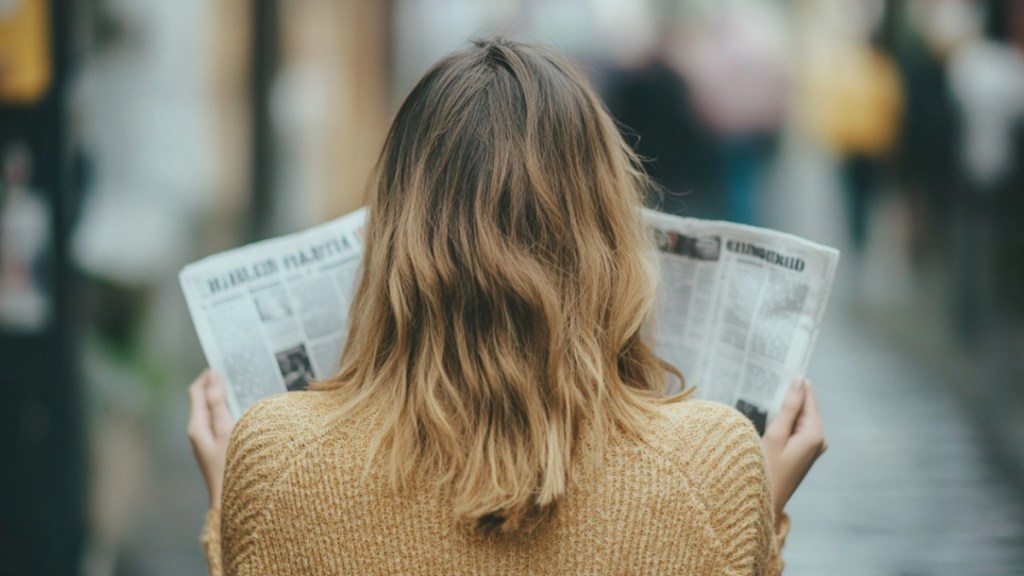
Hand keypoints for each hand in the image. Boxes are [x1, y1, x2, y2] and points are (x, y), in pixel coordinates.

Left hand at [187, 370, 234, 508]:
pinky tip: (243, 413)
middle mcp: (197, 433)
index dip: (207, 377)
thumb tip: (212, 377)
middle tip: (234, 372)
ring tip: (241, 388)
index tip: (222, 363)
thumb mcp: (226, 430)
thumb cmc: (230, 466)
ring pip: (211, 413)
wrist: (231, 502)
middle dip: (215, 386)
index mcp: (196, 426)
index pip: (196, 392)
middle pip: (202, 401)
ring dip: (223, 400)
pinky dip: (228, 413)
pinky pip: (219, 424)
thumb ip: (218, 404)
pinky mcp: (215, 450)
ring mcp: (206, 443)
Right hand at [761, 376, 827, 526]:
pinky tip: (767, 416)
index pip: (808, 397)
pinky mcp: (804, 453)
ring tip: (762, 395)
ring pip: (798, 417)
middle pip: (804, 407)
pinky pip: (795, 428)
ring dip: (783, 409)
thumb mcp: (776, 434)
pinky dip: (783, 421)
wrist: (764, 503)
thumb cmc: (766, 470)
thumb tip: (800, 380)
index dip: (793, 383)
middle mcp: (819, 439)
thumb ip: (789, 406)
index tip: (780, 366)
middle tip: (765, 379)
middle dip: (787, 396)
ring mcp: (813, 447)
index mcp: (815, 433)